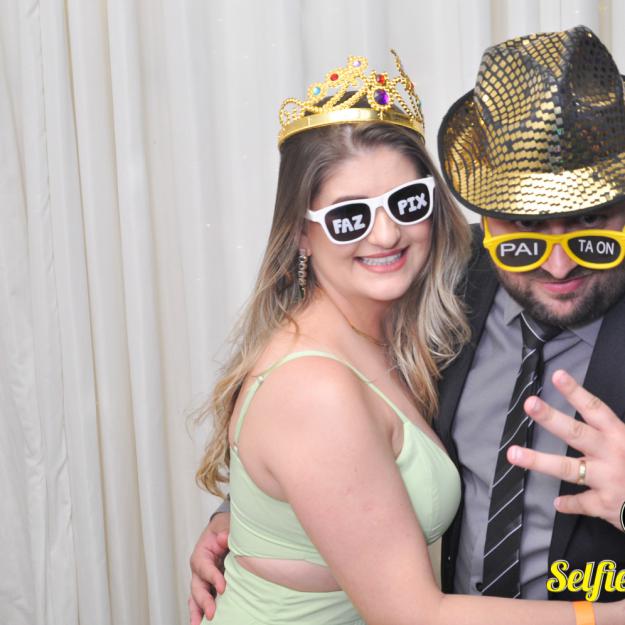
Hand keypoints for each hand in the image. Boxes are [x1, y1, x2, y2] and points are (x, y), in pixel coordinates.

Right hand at [189, 513, 229, 624]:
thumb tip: (224, 538)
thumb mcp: (224, 525)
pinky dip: (202, 612)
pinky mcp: (209, 587)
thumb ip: (225, 531)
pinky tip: (206, 623)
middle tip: (212, 612)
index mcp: (201, 555)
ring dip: (198, 612)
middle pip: (197, 587)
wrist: (222, 532)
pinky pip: (202, 602)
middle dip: (204, 601)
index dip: (213, 577)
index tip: (223, 587)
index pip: (205, 567)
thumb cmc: (222, 529)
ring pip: (196, 598)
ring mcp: (202, 581)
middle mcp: (198, 570)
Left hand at [507, 369, 624, 531]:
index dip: (575, 391)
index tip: (557, 376)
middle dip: (551, 418)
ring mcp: (608, 478)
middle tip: (530, 404)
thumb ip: (610, 430)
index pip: (594, 408)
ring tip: (513, 454)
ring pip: (567, 468)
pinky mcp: (606, 504)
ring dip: (539, 461)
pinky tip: (557, 503)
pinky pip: (581, 502)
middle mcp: (611, 453)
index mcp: (618, 434)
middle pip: (576, 432)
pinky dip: (569, 504)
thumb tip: (593, 412)